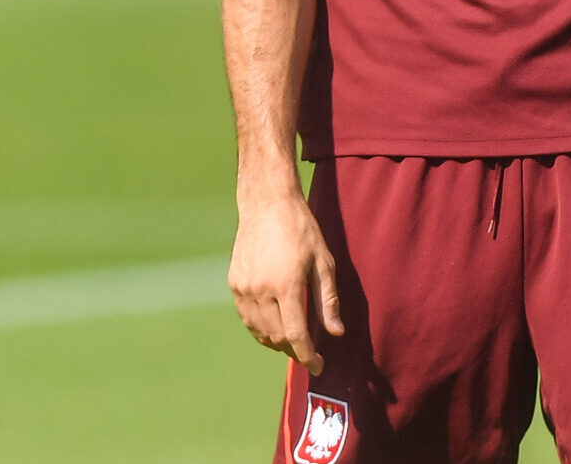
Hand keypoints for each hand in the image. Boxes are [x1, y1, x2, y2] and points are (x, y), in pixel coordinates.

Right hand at [229, 188, 342, 373]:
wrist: (267, 203)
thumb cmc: (301, 229)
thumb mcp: (323, 262)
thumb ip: (328, 300)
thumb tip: (336, 333)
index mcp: (287, 286)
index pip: (296, 335)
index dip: (308, 357)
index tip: (319, 367)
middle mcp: (262, 290)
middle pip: (278, 337)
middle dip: (295, 351)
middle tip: (310, 353)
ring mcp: (244, 288)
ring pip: (260, 331)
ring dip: (277, 342)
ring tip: (293, 342)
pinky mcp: (234, 283)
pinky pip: (247, 317)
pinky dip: (261, 328)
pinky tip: (274, 325)